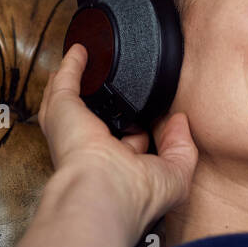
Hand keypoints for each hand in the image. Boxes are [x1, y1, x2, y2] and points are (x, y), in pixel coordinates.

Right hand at [37, 43, 197, 229]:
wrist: (105, 194)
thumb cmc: (136, 196)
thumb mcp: (176, 174)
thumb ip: (183, 147)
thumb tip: (180, 121)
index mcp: (119, 169)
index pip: (132, 143)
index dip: (145, 129)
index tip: (157, 116)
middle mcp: (93, 152)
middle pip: (99, 120)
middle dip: (105, 104)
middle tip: (114, 84)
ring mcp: (75, 133)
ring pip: (74, 103)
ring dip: (81, 83)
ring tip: (89, 62)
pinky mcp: (64, 113)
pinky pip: (66, 82)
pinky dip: (72, 65)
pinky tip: (81, 50)